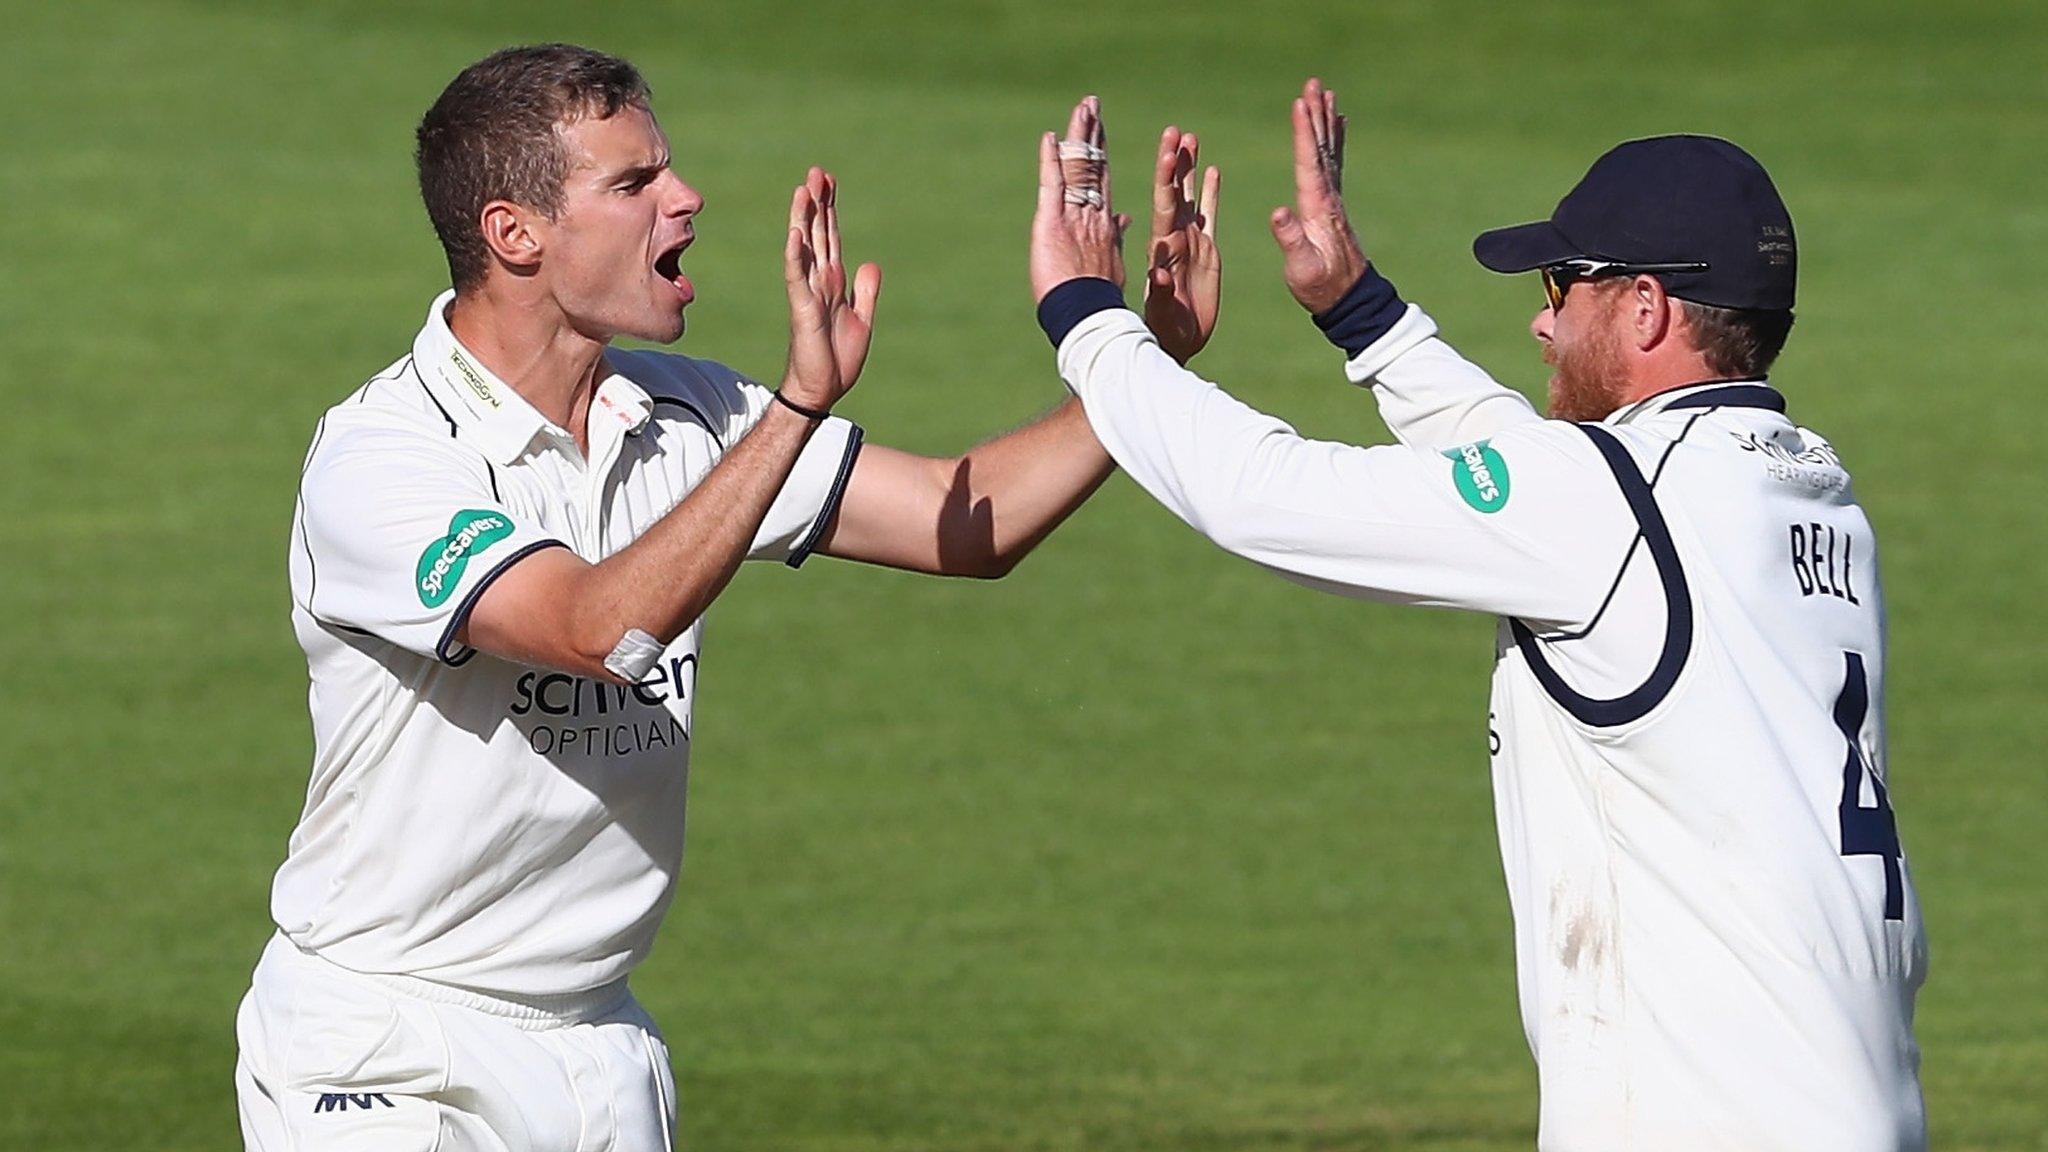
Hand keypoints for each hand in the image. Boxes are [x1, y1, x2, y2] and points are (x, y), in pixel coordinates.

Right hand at [782, 167, 881, 411]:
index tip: (829, 181)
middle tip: (817, 171)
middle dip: (818, 203)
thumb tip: (870, 262)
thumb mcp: (862, 320)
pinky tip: (795, 233)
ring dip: (804, 219)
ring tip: (803, 190)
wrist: (823, 390)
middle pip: (818, 234)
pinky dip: (796, 255)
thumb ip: (865, 291)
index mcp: (834, 283)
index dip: (831, 209)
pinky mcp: (802, 309)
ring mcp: (808, 293)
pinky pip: (797, 277)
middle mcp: (818, 282)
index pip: (832, 238)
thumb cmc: (837, 358)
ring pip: (805, 248)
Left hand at [1030, 95, 1129, 302]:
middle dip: (1093, 132)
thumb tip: (1124, 218)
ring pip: (1078, 166)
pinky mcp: (1053, 222)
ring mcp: (1075, 215)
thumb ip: (1115, 235)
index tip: (1100, 127)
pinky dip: (1050, 160)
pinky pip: (1053, 184)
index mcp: (1103, 223)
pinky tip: (1051, 138)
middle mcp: (1092, 213)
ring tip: (1083, 107)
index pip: (1100, 179)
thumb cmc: (1098, 298)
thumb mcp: (1110, 261)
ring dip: (1079, 135)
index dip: (1099, 151)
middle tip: (1091, 103)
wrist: (1088, 313)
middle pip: (1093, 164)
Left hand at [1143, 126, 1220, 363]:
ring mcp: (1190, 241)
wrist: (1178, 342)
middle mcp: (1174, 238)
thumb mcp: (1161, 313)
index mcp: (1162, 248)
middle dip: (1173, 161)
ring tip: (1189, 137)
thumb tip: (1157, 273)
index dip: (1164, 177)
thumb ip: (1159, 292)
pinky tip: (1211, 169)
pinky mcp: (1207, 250)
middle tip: (1174, 130)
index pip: (1163, 204)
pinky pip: (1208, 214)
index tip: (1165, 149)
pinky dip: (1210, 192)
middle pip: (1173, 191)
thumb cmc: (1165, 331)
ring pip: (1190, 196)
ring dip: (1188, 169)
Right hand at [1269, 78, 1368, 314]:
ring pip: (1329, 152)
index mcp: (1317, 208)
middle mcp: (1328, 198)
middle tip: (1314, 84)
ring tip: (1325, 94)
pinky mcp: (1333, 207)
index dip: (1304, 132)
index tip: (1300, 103)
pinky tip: (1337, 127)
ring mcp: (1333, 201)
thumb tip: (1279, 211)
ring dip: (1326, 122)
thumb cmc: (1321, 287)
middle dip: (1316, 115)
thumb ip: (1290, 239)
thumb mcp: (1301, 268)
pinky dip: (1334, 142)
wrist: (1349, 299)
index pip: (1308, 162)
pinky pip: (1334, 165)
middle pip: (1322, 148)